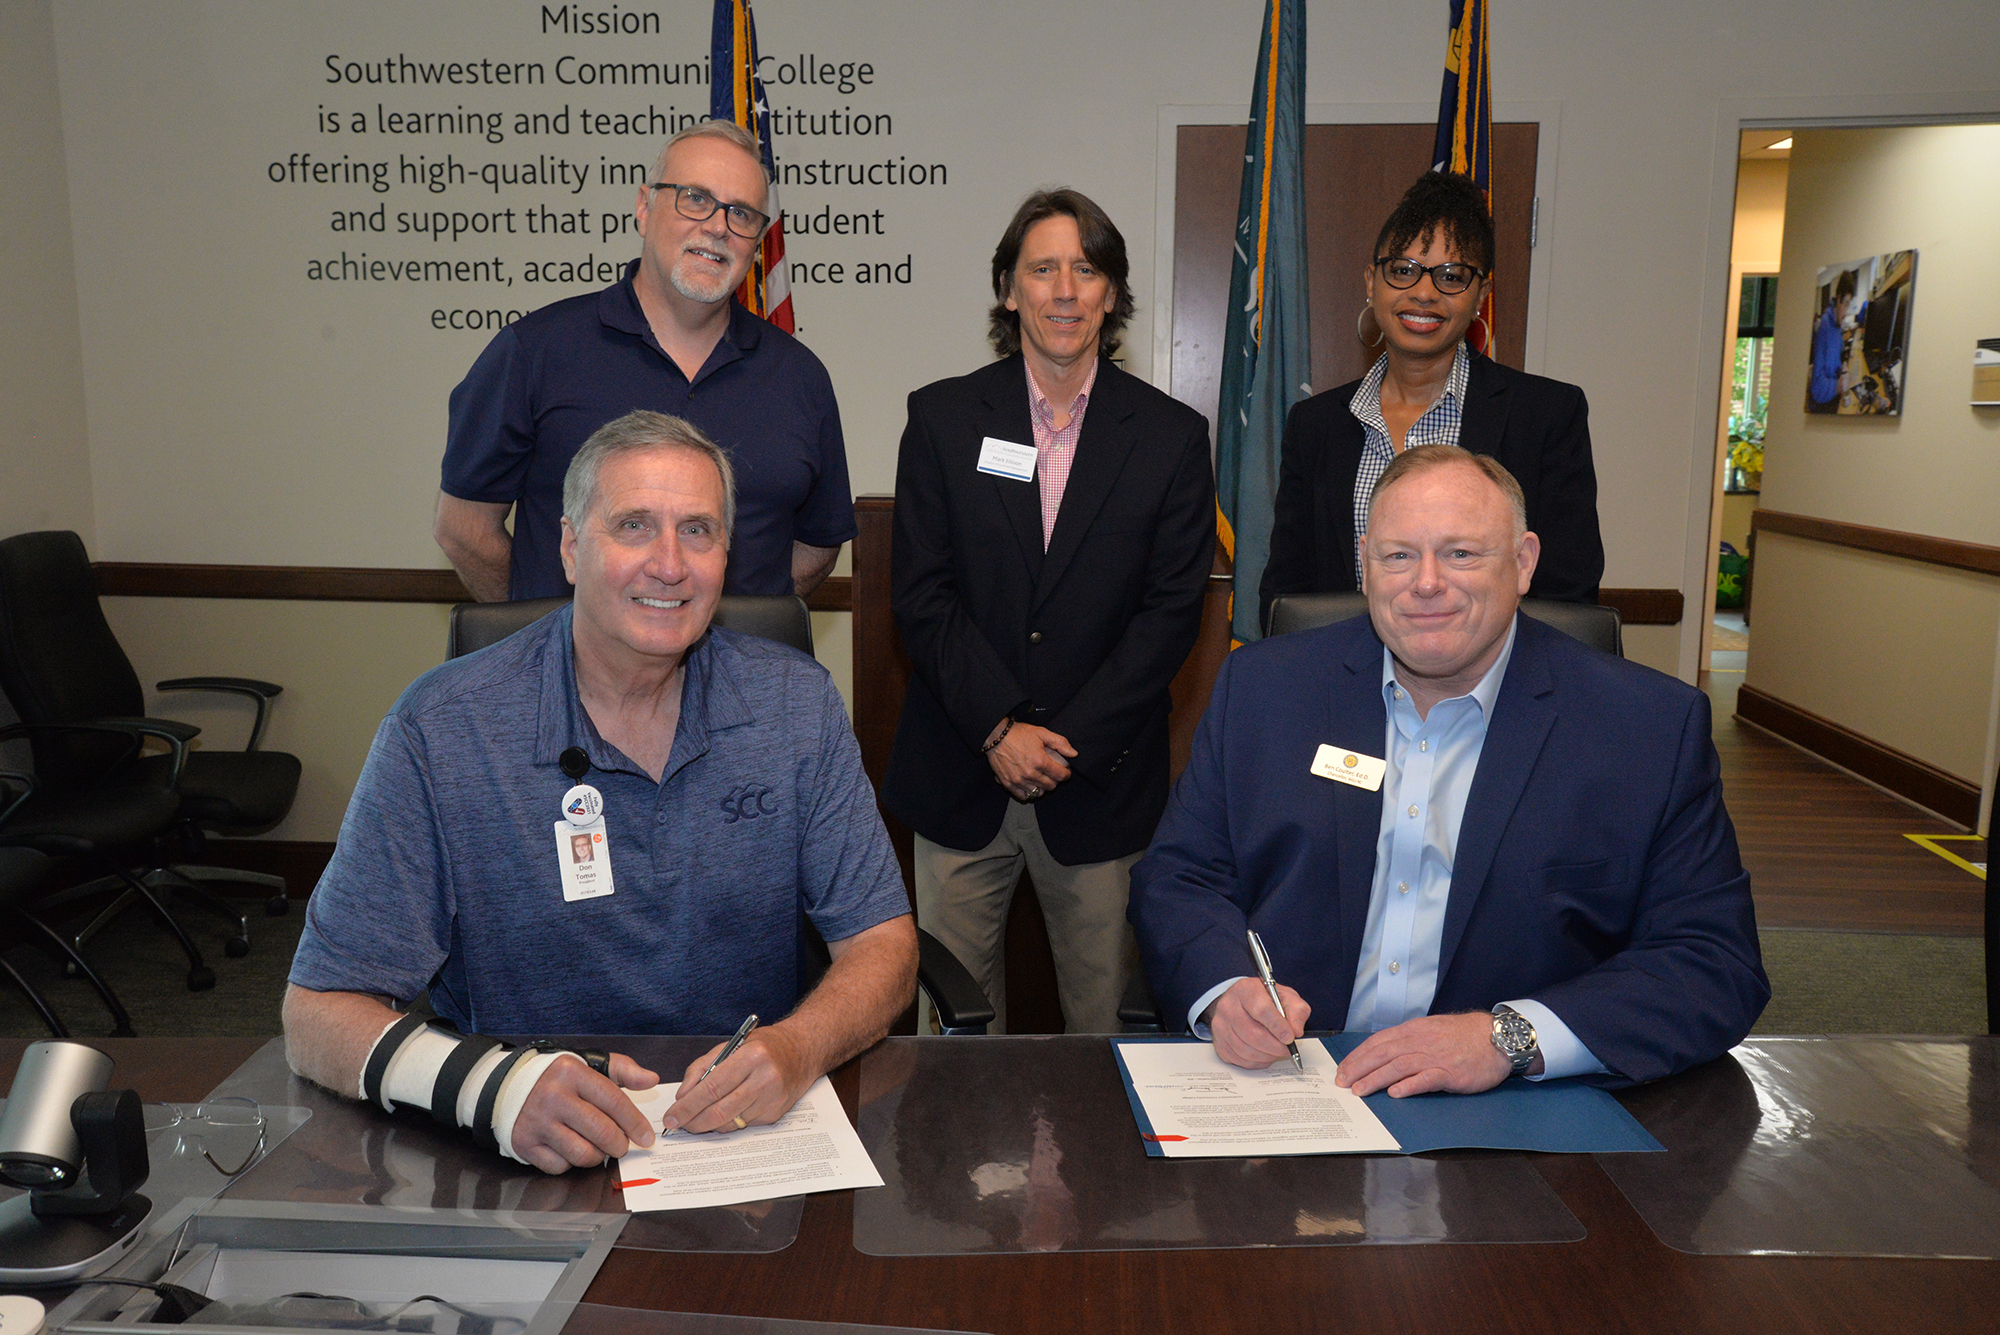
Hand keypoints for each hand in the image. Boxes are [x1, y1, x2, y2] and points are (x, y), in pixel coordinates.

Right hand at [510, 1052, 659, 1173]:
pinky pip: (560, 1166)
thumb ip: (623, 1069)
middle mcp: (554, 1097)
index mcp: (572, 1073)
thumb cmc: (557, 1078)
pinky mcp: (525, 1144)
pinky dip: (571, 1162)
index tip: (646, 1137)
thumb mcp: (589, 1063)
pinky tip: (572, 1148)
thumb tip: (651, 1080)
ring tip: (598, 1147)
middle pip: (601, 1132)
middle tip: (622, 1145)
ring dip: (598, 1156)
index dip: (635, 1123)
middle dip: (620, 1144)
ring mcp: (538, 1122)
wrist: (507, 1086)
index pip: (614, 1102)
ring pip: (583, 1154)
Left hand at [665, 1027, 814, 1133]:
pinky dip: (728, 1122)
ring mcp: (772, 1099)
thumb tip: (682, 1097)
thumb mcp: (730, 1045)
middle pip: (719, 1111)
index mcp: (751, 1057)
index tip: (672, 1116)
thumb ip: (701, 1068)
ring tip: (696, 1119)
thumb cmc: (763, 1046)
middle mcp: (764, 1079)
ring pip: (730, 1123)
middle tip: (678, 1124)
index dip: (688, 1106)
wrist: (803, 1051)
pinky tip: (724, 1113)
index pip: (711, 1088)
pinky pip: (743, 1125)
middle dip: (693, 1121)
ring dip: (708, 1125)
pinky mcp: (776, 1114)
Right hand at [985, 721, 1075, 800]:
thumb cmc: (1018, 734)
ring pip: (1038, 793)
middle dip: (1055, 780)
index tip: (1065, 771)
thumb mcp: (1042, 732)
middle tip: (1053, 773)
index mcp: (1040, 761)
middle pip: (1051, 786)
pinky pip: (1023, 796)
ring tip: (1042, 779)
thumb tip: (1073, 754)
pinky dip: (1029, 793)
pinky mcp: (1008, 784)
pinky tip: (1030, 785)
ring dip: (1043, 788)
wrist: (996, 736)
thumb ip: (1060, 743)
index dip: (1066, 774)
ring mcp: (1018, 781)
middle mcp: (1030, 774)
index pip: (1060, 776)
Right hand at [1207, 977, 1309, 1068]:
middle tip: (1287, 1049)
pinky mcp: (1218, 1042)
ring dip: (1267, 1056)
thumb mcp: (1286, 997)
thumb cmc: (1265, 1000)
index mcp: (1246, 990)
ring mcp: (1220, 1025)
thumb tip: (1296, 1030)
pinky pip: (1239, 1060)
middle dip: (1275, 1046)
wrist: (1242, 1003)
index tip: (1290, 1038)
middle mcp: (1228, 1006)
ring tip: (1277, 1051)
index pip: (1261, 1010)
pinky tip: (1264, 1055)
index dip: (1277, 1027)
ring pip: (1246, 1050)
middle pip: (1253, 1034)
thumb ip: (1296, 1010)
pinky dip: (1256, 1062)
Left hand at [1335, 1012, 1511, 1097]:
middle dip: (1359, 1069)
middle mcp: (1420, 1042)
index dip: (1358, 1056)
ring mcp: (1435, 1057)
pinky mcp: (1450, 1072)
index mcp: (1413, 1030)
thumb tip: (1384, 1053)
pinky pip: (1426, 1078)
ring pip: (1398, 1066)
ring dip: (1376, 1079)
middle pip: (1382, 1054)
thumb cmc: (1463, 1035)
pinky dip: (1409, 1085)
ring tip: (1359, 1091)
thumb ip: (1408, 1040)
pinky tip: (1395, 1093)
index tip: (1343, 1069)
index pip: (1378, 1042)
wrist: (1496, 1037)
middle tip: (1342, 1083)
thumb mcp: (1431, 1029)